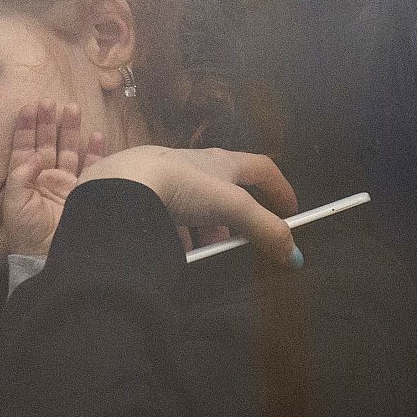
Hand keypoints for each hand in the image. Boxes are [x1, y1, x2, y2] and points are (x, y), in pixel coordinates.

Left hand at [2, 101, 104, 257]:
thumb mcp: (15, 204)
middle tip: (50, 100)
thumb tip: (34, 154)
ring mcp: (66, 184)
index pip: (23, 147)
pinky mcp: (84, 192)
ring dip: (70, 129)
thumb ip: (21, 176)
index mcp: (25, 179)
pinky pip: (91, 167)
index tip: (28, 107)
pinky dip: (95, 152)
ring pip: (69, 149)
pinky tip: (96, 135)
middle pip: (47, 143)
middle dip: (48, 121)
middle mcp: (45, 178)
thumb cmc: (27, 232)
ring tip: (73, 107)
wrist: (50, 256)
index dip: (25, 127)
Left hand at [78, 146, 300, 265]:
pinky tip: (173, 248)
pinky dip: (174, 230)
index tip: (291, 210)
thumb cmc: (182, 186)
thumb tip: (295, 255)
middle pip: (224, 188)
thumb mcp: (232, 207)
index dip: (280, 187)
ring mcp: (162, 175)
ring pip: (192, 201)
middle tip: (242, 239)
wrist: (121, 184)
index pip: (261, 167)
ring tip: (208, 249)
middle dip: (237, 214)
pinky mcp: (139, 191)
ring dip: (205, 224)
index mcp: (220, 161)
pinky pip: (163, 212)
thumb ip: (265, 229)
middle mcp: (192, 163)